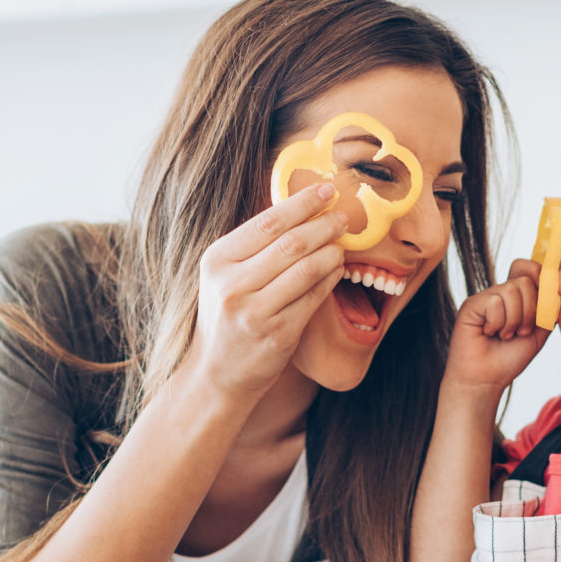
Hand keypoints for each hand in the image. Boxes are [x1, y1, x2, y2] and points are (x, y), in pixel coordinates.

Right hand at [184, 183, 346, 401]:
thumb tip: (301, 207)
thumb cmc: (227, 314)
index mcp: (217, 260)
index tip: (327, 190)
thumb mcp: (225, 274)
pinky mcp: (277, 334)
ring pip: (307, 269)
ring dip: (332, 251)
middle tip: (344, 216)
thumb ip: (254, 244)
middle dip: (324, 224)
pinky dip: (330, 279)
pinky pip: (314, 297)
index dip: (303, 203)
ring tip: (342, 243)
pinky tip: (337, 269)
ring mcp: (255, 312)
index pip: (268, 222)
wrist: (217, 372)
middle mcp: (232, 285)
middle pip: (292, 243)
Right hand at [443, 257, 547, 395]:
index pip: (529, 268)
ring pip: (511, 290)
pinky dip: (498, 323)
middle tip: (520, 331)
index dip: (540, 276)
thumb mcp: (539, 331)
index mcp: (517, 296)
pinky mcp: (471, 305)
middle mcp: (500, 292)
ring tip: (505, 335)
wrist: (487, 379)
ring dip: (514, 320)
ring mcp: (485, 297)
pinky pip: (494, 302)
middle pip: (525, 279)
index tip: (545, 302)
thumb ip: (548, 308)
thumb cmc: (510, 357)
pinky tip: (489, 334)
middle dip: (530, 311)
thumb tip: (554, 287)